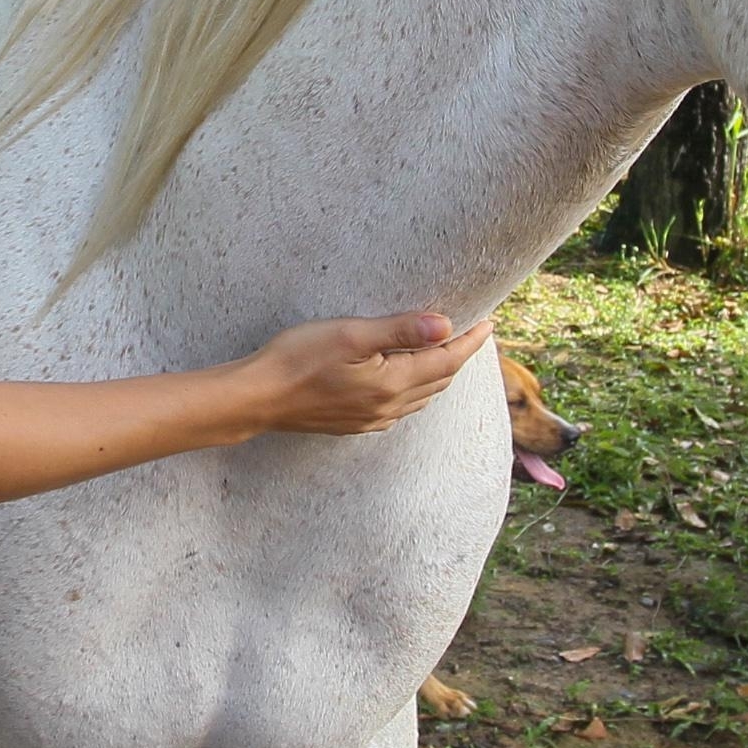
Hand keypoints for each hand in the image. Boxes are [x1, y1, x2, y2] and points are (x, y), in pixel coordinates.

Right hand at [242, 312, 492, 435]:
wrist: (258, 398)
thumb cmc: (298, 359)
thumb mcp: (351, 334)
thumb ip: (401, 330)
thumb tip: (445, 325)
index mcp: (392, 383)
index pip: (446, 360)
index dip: (471, 341)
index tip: (489, 324)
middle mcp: (388, 407)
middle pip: (438, 380)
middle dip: (459, 356)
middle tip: (473, 333)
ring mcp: (371, 419)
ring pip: (421, 397)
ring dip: (439, 374)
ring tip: (446, 352)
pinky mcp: (354, 424)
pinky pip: (400, 409)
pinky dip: (416, 391)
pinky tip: (408, 381)